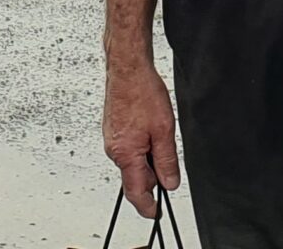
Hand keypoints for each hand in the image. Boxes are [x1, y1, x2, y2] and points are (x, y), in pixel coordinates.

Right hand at [103, 58, 180, 217]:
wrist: (127, 69)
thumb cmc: (142, 93)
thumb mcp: (164, 130)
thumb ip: (167, 160)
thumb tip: (170, 182)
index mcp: (125, 154)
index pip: (136, 191)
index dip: (147, 206)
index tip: (155, 213)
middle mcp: (114, 149)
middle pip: (135, 177)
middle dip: (153, 177)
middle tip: (169, 165)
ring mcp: (112, 139)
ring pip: (132, 162)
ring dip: (147, 160)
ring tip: (160, 137)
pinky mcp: (113, 130)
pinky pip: (128, 149)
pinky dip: (141, 148)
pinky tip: (150, 132)